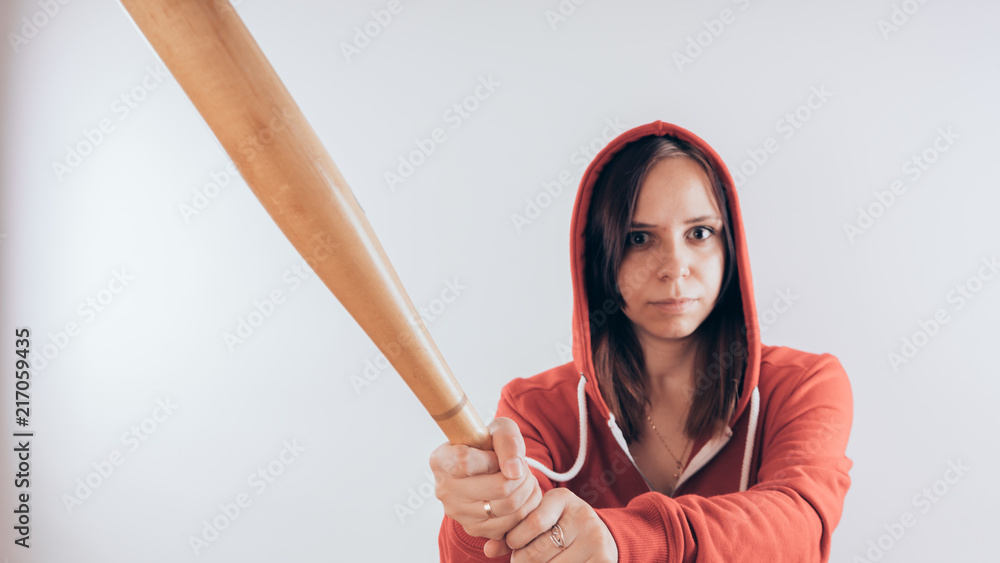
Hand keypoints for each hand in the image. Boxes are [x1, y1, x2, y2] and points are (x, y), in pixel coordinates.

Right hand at [430, 417, 542, 556]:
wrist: (484, 468)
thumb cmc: (489, 444)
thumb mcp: (498, 428)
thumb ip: (507, 441)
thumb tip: (514, 471)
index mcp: (441, 460)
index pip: (465, 462)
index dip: (492, 459)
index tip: (497, 455)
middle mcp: (444, 489)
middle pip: (498, 489)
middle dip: (522, 476)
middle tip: (524, 468)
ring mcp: (458, 513)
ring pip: (509, 507)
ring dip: (527, 491)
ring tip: (525, 479)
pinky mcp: (474, 529)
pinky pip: (511, 524)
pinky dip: (525, 509)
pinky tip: (522, 495)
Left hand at [505, 488, 617, 561]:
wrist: (600, 538)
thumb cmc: (558, 529)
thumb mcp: (538, 523)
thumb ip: (513, 534)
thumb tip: (488, 550)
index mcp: (562, 498)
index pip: (533, 522)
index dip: (516, 540)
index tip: (513, 545)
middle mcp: (583, 515)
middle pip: (538, 550)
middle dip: (522, 560)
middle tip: (520, 560)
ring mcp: (595, 538)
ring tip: (539, 562)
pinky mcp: (604, 559)